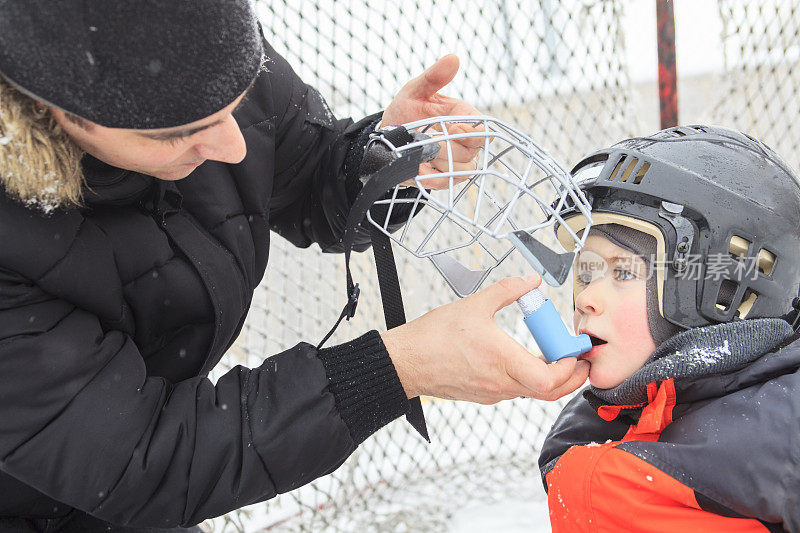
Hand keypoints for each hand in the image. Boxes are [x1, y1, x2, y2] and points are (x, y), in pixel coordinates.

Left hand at [381, 55, 483, 188]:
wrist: (386, 138)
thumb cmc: (405, 111)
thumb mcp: (414, 90)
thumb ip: (433, 77)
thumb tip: (453, 58)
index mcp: (464, 117)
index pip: (485, 128)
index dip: (472, 131)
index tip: (452, 127)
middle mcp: (465, 141)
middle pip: (473, 150)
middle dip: (448, 146)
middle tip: (426, 139)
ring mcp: (457, 161)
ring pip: (462, 169)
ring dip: (439, 161)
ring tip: (419, 152)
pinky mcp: (444, 178)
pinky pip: (447, 183)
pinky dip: (432, 178)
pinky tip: (419, 170)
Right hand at [381, 275, 589, 403]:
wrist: (405, 362)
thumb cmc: (433, 336)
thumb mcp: (474, 304)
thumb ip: (507, 290)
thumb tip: (531, 281)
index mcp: (502, 361)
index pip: (550, 380)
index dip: (570, 369)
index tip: (575, 351)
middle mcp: (500, 383)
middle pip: (549, 393)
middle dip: (570, 378)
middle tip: (579, 360)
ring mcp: (491, 393)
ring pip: (533, 393)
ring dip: (550, 378)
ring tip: (553, 355)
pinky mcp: (483, 396)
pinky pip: (515, 391)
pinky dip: (529, 380)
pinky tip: (525, 360)